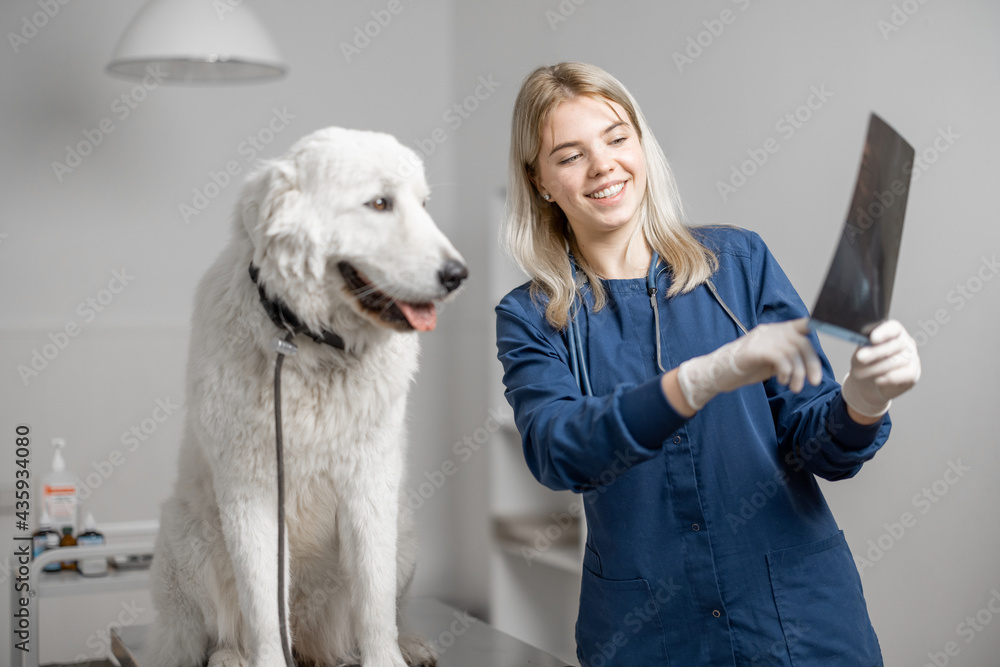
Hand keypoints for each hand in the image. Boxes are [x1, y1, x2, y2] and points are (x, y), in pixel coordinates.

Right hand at [677, 318, 822, 411]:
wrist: (715, 374)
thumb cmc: (743, 369)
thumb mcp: (770, 362)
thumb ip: (786, 358)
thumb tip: (807, 364)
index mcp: (774, 332)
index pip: (802, 325)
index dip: (818, 327)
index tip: (833, 334)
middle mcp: (769, 331)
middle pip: (801, 342)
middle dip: (811, 364)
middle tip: (813, 382)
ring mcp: (760, 339)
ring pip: (792, 351)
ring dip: (798, 373)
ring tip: (794, 387)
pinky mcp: (753, 350)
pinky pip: (779, 357)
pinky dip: (786, 371)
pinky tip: (782, 380)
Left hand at [841, 320, 920, 417]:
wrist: (868, 382)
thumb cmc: (866, 363)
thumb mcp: (860, 353)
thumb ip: (863, 351)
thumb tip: (862, 355)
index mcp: (892, 332)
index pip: (894, 327)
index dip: (884, 332)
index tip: (873, 339)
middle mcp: (905, 342)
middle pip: (896, 344)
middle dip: (876, 352)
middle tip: (861, 358)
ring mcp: (912, 357)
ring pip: (899, 361)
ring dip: (878, 368)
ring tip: (863, 373)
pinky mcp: (914, 372)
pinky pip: (907, 374)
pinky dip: (891, 378)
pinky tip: (878, 380)